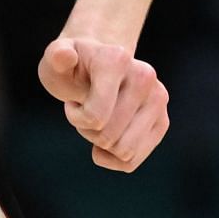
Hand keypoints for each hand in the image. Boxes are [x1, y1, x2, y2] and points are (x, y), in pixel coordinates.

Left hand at [37, 36, 169, 171]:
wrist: (94, 69)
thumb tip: (65, 56)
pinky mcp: (162, 121)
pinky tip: (108, 136)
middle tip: (86, 110)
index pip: (96, 117)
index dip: (76, 118)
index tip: (73, 101)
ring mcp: (158, 99)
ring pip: (124, 152)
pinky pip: (132, 161)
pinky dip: (113, 158)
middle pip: (109, 137)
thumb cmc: (72, 68)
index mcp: (118, 59)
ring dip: (102, 144)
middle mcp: (145, 76)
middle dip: (88, 131)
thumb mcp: (55, 59)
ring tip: (99, 119)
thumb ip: (56, 56)